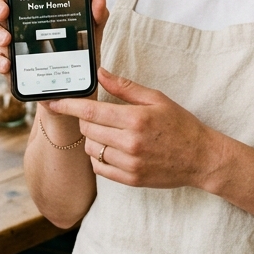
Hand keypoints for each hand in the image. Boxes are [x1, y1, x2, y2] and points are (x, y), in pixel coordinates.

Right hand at [0, 0, 108, 75]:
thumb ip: (96, 16)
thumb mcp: (90, 32)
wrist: (73, 86)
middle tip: (6, 11)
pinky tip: (8, 65)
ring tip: (7, 39)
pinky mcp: (10, 65)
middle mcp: (17, 21)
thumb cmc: (78, 51)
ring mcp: (10, 43)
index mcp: (33, 7)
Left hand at [47, 68, 219, 189]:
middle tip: (96, 115)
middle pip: (87, 130)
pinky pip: (100, 169)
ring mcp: (130, 164)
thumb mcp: (156, 98)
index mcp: (136, 119)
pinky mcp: (130, 179)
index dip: (68, 106)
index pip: (90, 111)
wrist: (200, 158)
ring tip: (107, 132)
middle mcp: (130, 143)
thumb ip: (125, 87)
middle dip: (85, 120)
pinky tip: (111, 148)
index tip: (53, 102)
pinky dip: (99, 157)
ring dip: (92, 139)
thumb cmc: (180, 124)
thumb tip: (100, 73)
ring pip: (91, 150)